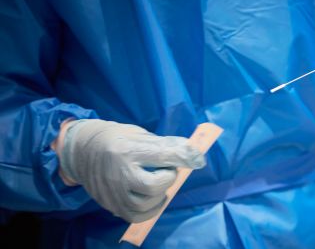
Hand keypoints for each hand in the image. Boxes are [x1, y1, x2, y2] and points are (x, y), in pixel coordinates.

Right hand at [56, 119, 204, 222]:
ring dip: (160, 195)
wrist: (82, 151)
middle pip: (154, 185)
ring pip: (145, 203)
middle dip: (168, 178)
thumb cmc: (116, 139)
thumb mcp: (139, 134)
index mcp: (126, 149)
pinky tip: (154, 199)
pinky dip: (150, 210)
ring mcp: (112, 191)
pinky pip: (135, 216)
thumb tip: (192, 155)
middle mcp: (118, 172)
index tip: (196, 158)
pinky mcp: (110, 204)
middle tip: (166, 170)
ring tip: (159, 183)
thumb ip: (163, 145)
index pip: (161, 155)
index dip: (182, 157)